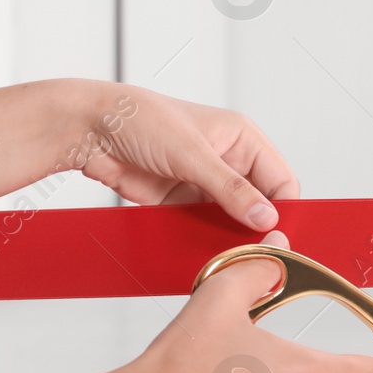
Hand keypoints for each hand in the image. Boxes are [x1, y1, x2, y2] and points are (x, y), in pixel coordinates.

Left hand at [73, 83, 299, 231]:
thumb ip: (230, 189)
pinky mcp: (180, 202)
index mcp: (242, 138)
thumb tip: (264, 216)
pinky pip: (202, 227)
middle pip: (258, 204)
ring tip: (229, 254)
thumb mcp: (192, 153)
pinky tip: (204, 250)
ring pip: (231, 220)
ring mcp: (203, 183)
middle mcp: (227, 161)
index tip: (277, 236)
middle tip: (255, 251)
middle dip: (256, 227)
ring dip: (229, 236)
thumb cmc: (140, 118)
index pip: (280, 180)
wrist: (90, 130)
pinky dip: (204, 240)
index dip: (283, 209)